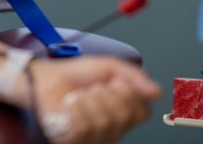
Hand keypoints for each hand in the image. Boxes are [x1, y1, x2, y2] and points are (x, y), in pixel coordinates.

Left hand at [30, 57, 160, 143]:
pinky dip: (73, 110)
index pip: (142, 111)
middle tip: (90, 88)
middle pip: (122, 115)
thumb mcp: (108, 66)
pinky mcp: (72, 142)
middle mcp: (112, 130)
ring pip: (102, 121)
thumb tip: (157, 91)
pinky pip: (82, 128)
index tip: (110, 82)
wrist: (45, 77)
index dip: (126, 92)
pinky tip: (66, 106)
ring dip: (86, 100)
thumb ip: (134, 75)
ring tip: (76, 96)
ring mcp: (93, 139)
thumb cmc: (75, 75)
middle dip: (103, 93)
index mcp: (124, 114)